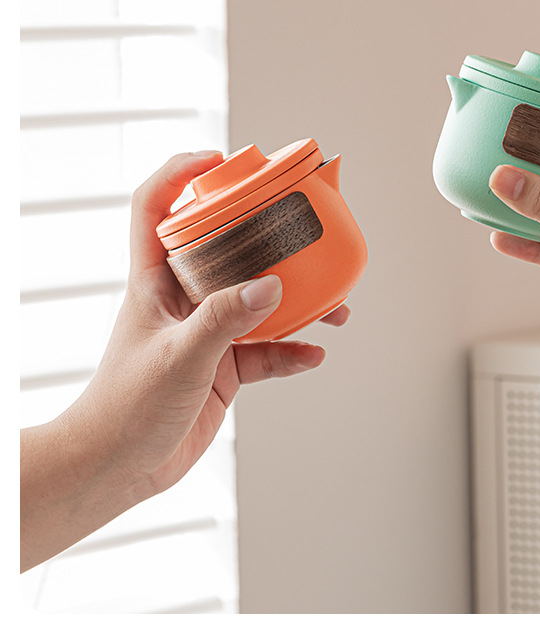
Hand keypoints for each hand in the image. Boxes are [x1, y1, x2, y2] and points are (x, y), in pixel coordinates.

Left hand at [21, 151, 346, 569]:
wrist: (116, 470)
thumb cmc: (124, 408)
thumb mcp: (179, 356)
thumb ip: (225, 320)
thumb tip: (272, 285)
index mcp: (154, 280)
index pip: (156, 207)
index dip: (181, 174)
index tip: (221, 159)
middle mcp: (182, 298)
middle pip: (225, 247)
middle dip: (267, 236)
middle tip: (303, 226)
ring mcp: (205, 331)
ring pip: (257, 300)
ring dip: (297, 300)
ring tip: (333, 306)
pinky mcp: (222, 367)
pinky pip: (267, 349)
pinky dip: (293, 350)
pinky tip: (315, 353)